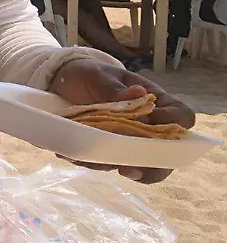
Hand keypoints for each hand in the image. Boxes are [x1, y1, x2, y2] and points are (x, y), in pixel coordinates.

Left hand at [49, 58, 195, 183]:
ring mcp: (128, 139)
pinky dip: (96, 164)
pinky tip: (77, 158)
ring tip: (106, 165)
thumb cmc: (89, 74)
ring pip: (140, 164)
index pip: (181, 116)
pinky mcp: (107, 149)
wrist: (61, 82)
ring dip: (124, 168)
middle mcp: (147, 125)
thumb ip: (116, 88)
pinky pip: (108, 163)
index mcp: (154, 101)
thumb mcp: (99, 76)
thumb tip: (138, 93)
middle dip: (154, 164)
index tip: (153, 124)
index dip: (175, 124)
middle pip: (167, 152)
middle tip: (132, 167)